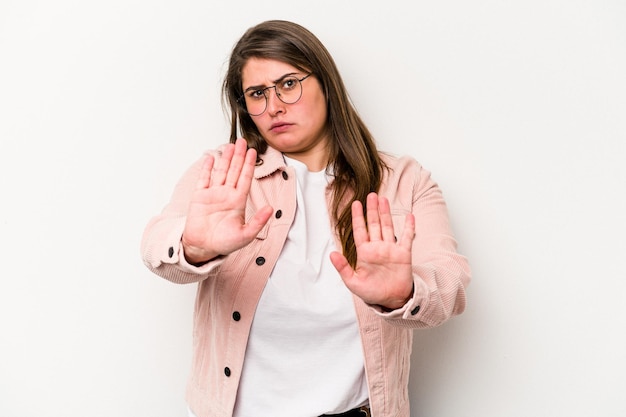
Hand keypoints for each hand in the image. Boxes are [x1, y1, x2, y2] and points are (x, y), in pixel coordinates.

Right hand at [181, 138, 272, 263]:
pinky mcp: (199, 197)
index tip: (253, 151)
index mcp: (238, 201)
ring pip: (220, 171)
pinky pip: (204, 179)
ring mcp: (213, 194)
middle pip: (234, 170)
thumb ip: (258, 222)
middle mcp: (226, 194)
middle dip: (238, 156)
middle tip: (242, 141)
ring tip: (230, 145)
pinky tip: (211, 157)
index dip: (249, 165)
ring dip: (225, 158)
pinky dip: (207, 168)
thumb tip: (271, 209)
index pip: (245, 178)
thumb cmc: (224, 243)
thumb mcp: (246, 235)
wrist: (203, 248)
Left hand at [330, 193, 414, 309]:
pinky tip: (409, 216)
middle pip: (374, 224)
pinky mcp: (404, 254)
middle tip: (371, 195)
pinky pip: (407, 238)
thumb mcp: (353, 282)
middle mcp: (377, 247)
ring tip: (383, 200)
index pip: (360, 230)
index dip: (358, 217)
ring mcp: (391, 249)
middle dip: (372, 210)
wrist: (392, 300)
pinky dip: (409, 227)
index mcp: (365, 252)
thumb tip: (332, 254)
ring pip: (388, 227)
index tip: (355, 204)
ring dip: (386, 213)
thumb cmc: (372, 292)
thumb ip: (343, 268)